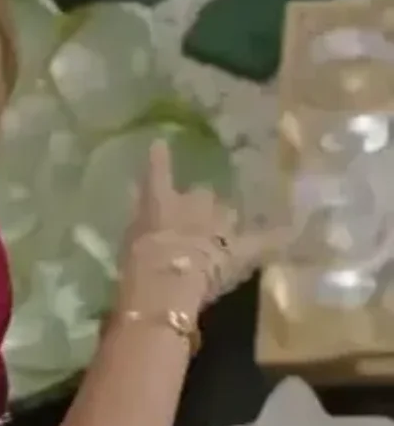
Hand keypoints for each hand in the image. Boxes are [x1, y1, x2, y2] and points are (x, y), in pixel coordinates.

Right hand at [118, 141, 284, 314]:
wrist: (165, 282)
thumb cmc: (137, 260)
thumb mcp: (129, 233)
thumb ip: (139, 212)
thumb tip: (141, 187)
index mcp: (161, 198)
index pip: (159, 171)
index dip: (160, 159)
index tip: (160, 144)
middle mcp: (195, 202)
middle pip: (203, 196)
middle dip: (200, 207)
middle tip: (192, 226)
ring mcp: (221, 224)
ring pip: (228, 215)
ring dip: (223, 224)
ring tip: (220, 239)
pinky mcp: (242, 248)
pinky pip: (267, 239)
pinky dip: (279, 236)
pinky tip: (296, 231)